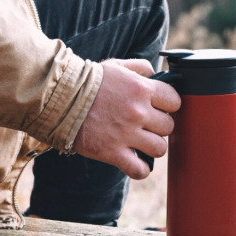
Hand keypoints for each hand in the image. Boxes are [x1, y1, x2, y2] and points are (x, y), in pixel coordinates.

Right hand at [73, 59, 180, 178]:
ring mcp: (126, 134)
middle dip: (159, 126)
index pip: (174, 102)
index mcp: (141, 89)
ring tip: (140, 142)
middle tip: (147, 125)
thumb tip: (156, 74)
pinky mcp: (112, 152)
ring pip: (159, 149)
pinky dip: (140, 169)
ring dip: (152, 146)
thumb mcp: (116, 66)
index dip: (168, 106)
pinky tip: (134, 161)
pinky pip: (139, 169)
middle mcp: (138, 112)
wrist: (60, 98)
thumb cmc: (89, 82)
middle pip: (168, 127)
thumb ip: (140, 67)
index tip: (159, 108)